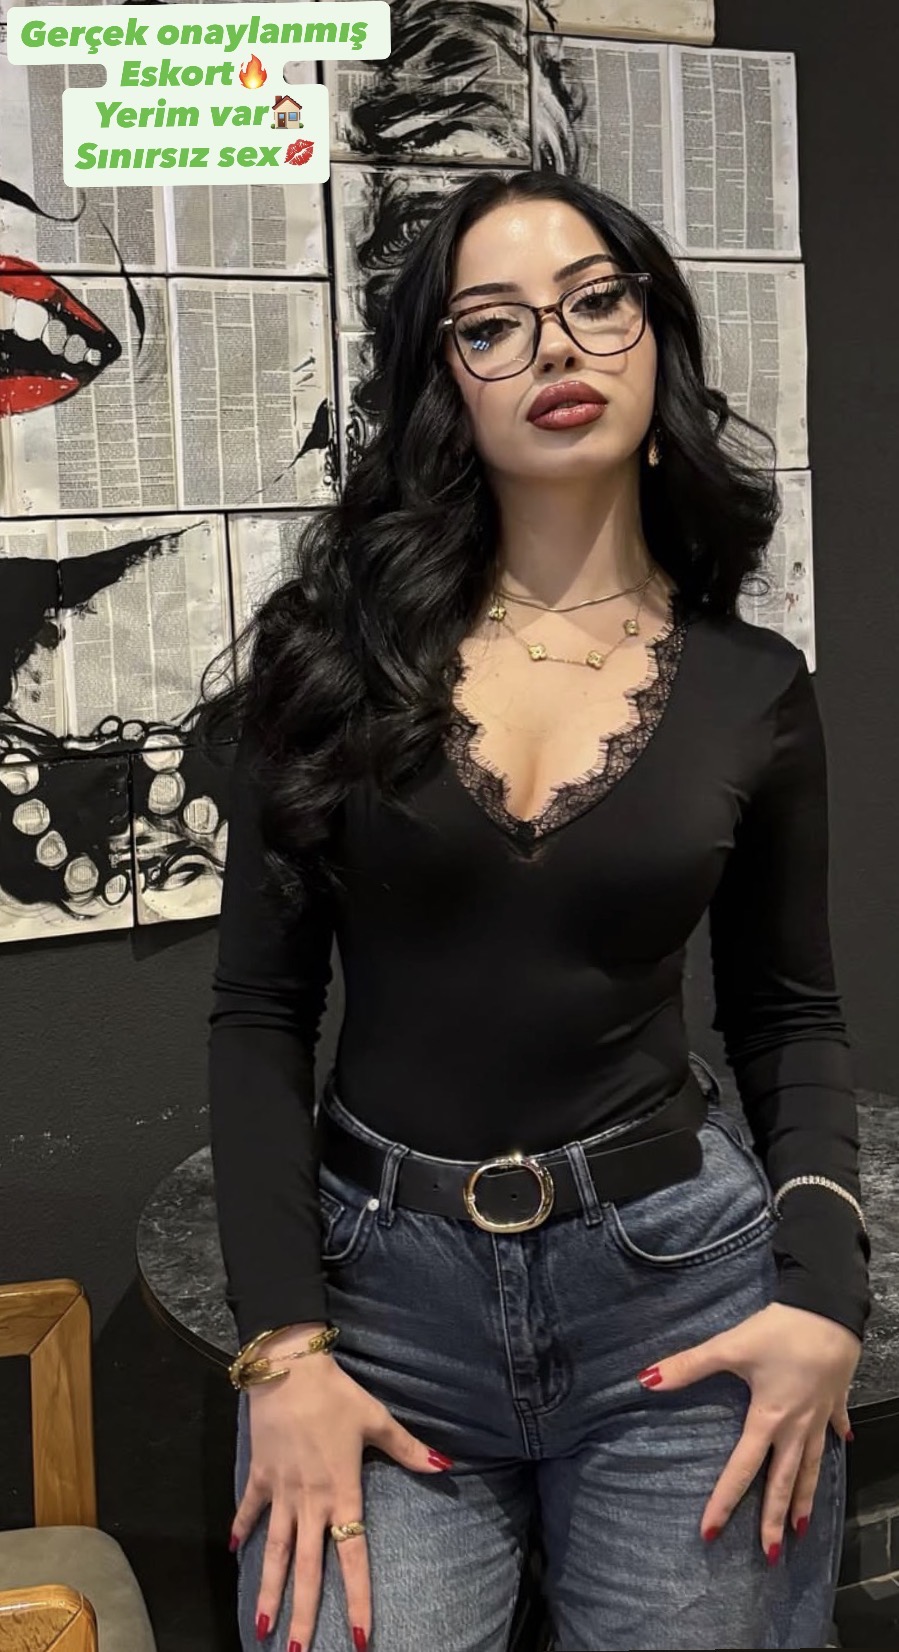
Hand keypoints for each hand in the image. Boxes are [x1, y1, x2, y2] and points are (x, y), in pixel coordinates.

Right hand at [230, 1348, 452, 1649]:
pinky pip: (249, 1509)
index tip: (358, 1637)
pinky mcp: (259, 1475)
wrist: (289, 1368)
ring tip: (261, 1628)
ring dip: (268, 1589)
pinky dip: (241, 1528)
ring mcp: (281, 1491)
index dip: (356, 1598)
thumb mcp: (377, 1419)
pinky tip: (232, 1552)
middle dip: (301, 1614)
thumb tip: (446, 1467)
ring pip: (273, 1551)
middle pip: (306, 1568)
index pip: (352, 1556)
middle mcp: (309, 1502)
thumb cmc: (337, 1394)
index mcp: (341, 1493)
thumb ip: (409, 1450)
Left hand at [636, 1302, 860, 1560]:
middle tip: (771, 1555)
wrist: (828, 1309)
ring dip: (806, 1496)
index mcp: (768, 1419)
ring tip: (803, 1528)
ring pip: (813, 1465)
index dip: (724, 1502)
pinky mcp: (835, 1397)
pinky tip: (842, 1447)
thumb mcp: (730, 1346)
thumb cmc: (779, 1330)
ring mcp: (819, 1415)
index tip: (710, 1533)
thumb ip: (688, 1366)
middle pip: (784, 1481)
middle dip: (776, 1520)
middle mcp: (796, 1426)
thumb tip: (646, 1380)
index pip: (742, 1469)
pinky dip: (837, 1440)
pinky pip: (835, 1428)